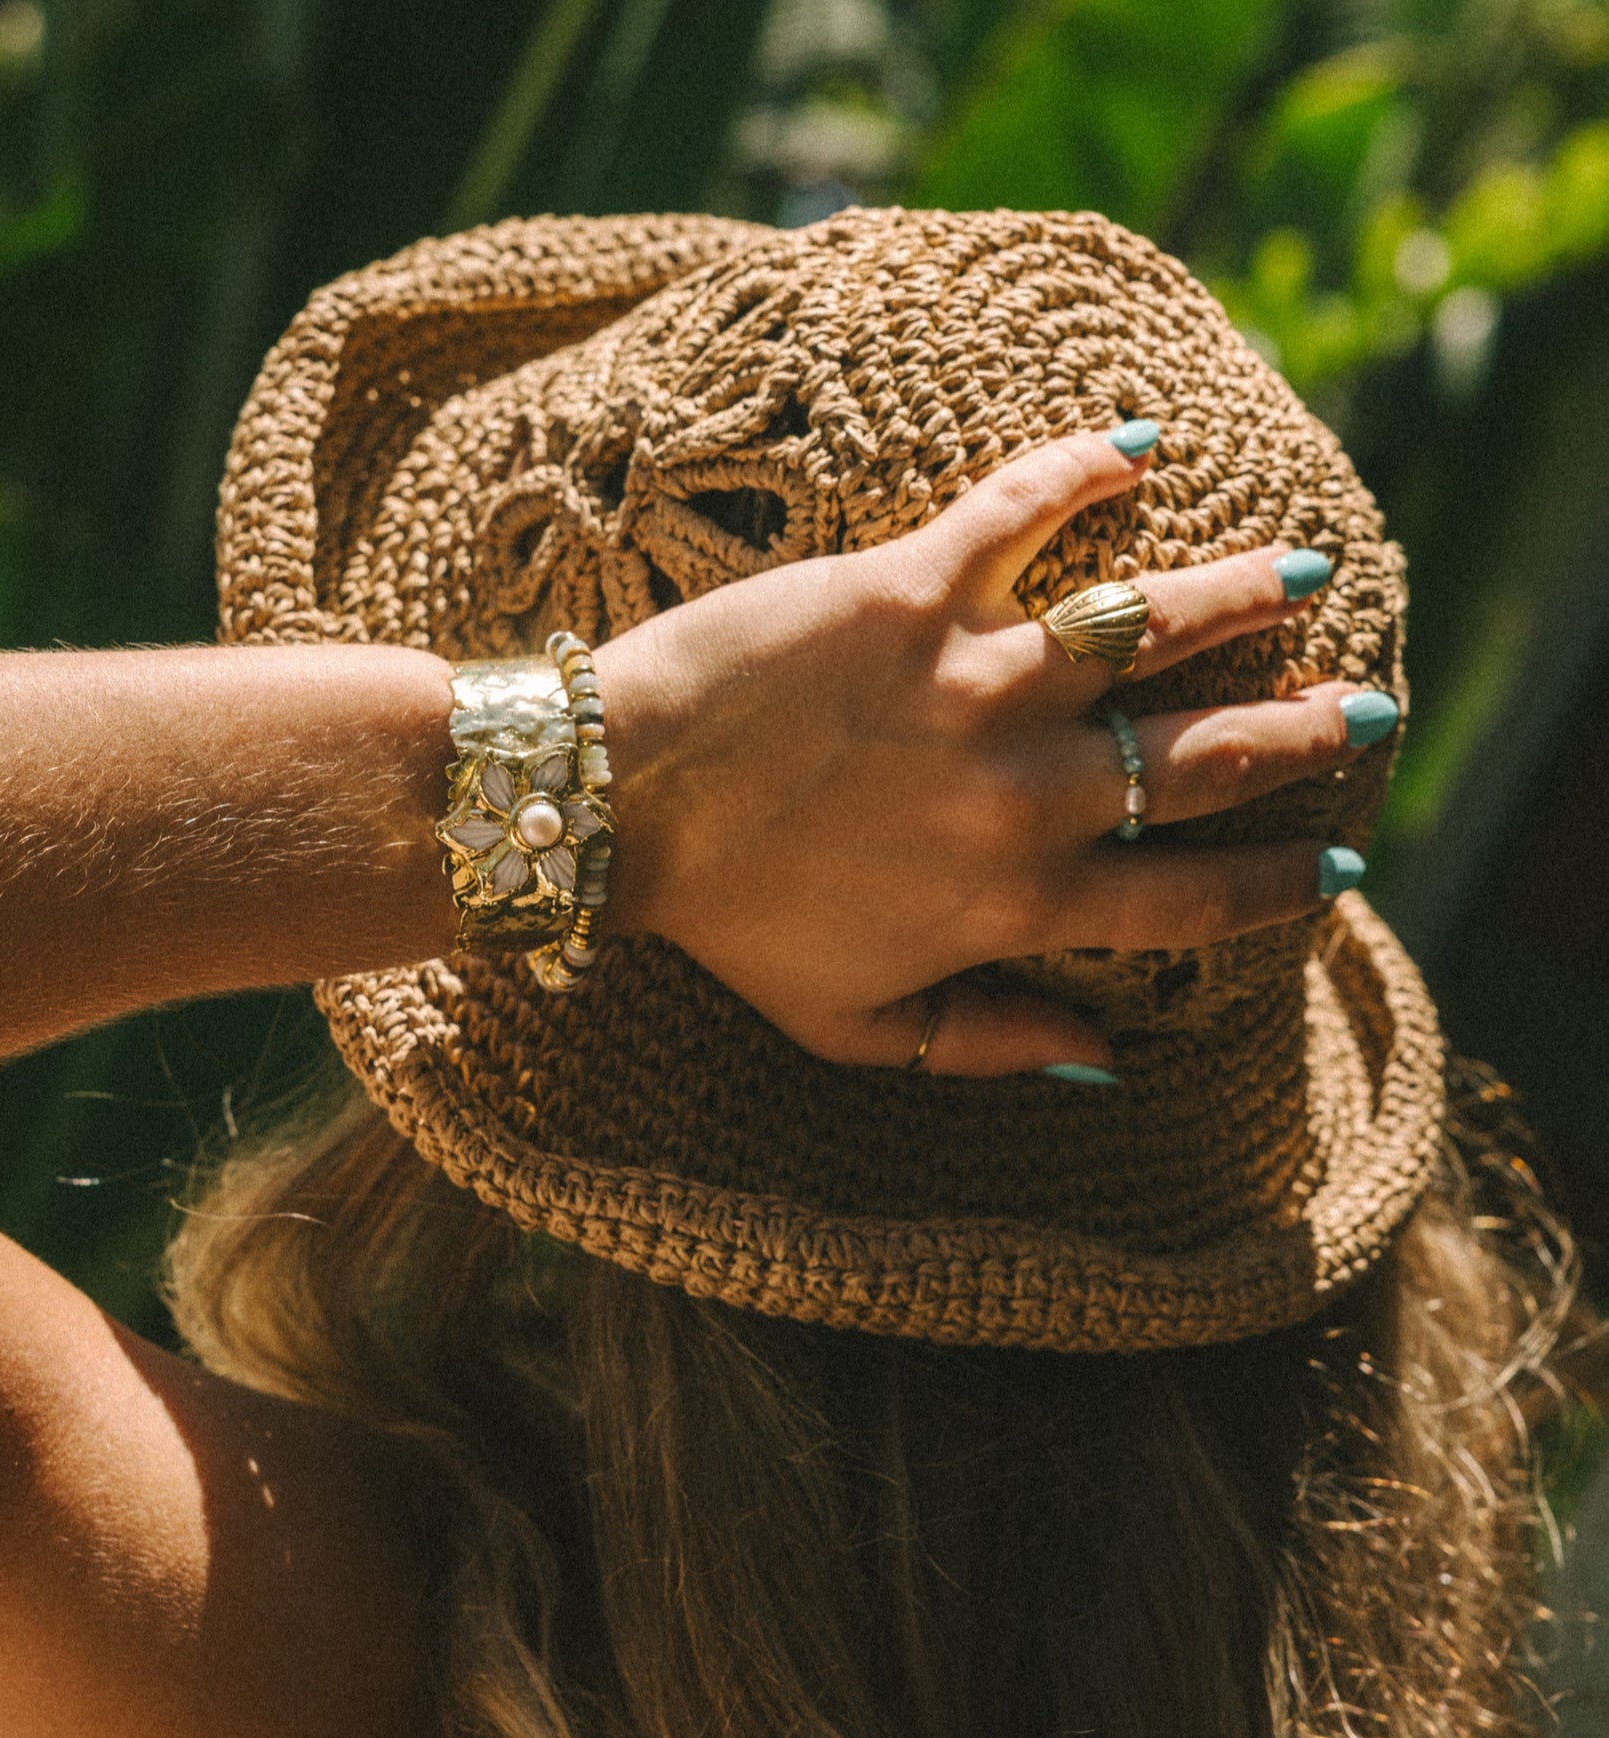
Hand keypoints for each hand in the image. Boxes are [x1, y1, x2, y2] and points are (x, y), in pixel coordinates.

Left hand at [595, 429, 1382, 1077]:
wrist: (610, 808)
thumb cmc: (725, 922)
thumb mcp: (850, 1027)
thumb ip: (985, 1044)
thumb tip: (1104, 1060)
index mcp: (1015, 902)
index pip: (1193, 898)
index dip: (1281, 888)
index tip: (1341, 869)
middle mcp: (1021, 793)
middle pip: (1206, 755)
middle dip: (1305, 733)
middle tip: (1364, 707)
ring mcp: (972, 683)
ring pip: (1150, 627)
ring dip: (1239, 597)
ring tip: (1298, 574)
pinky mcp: (907, 590)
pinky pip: (1022, 510)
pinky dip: (1087, 465)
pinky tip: (1141, 439)